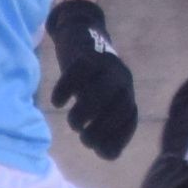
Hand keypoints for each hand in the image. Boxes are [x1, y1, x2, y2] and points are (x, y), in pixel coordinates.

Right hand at [42, 0, 136, 155]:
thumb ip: (104, 123)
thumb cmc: (88, 78)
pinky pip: (77, 73)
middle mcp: (122, 79)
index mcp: (127, 91)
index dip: (117, 137)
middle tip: (83, 137)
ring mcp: (106, 65)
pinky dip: (66, 90)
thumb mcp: (98, 100)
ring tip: (73, 123)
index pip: (129, 118)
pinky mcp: (86, 54)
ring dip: (84, 113)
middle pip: (118, 108)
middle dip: (101, 129)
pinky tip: (57, 103)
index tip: (100, 149)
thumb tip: (108, 154)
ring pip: (99, 93)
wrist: (81, 33)